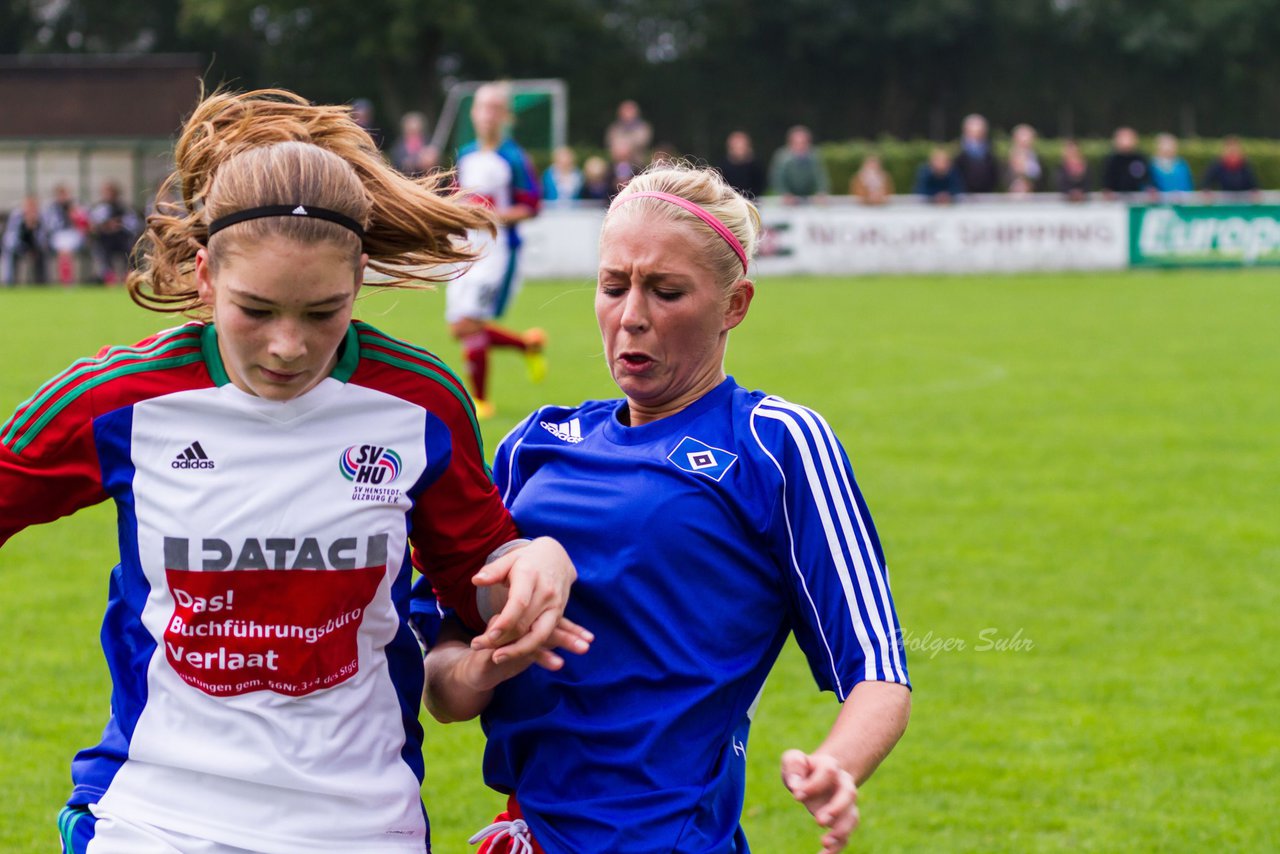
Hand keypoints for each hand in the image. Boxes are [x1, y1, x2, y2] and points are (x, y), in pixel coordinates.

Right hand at [457, 616, 593, 691]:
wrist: (477, 669)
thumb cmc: (507, 655)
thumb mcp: (529, 647)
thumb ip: (549, 638)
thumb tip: (576, 639)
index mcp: (524, 621)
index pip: (549, 621)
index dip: (570, 629)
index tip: (590, 638)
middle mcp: (515, 624)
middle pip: (543, 627)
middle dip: (566, 637)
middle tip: (587, 645)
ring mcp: (505, 635)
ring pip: (532, 636)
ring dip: (554, 646)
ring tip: (572, 656)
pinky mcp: (496, 648)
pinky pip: (518, 650)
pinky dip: (538, 656)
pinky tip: (556, 663)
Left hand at [471, 537, 575, 663]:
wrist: (558, 558)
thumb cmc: (528, 559)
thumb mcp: (510, 559)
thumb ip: (493, 570)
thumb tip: (476, 580)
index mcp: (530, 576)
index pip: (519, 603)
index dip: (505, 622)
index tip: (489, 636)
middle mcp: (546, 593)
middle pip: (526, 624)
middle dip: (502, 640)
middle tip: (477, 647)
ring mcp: (555, 606)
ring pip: (539, 636)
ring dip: (518, 650)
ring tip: (496, 658)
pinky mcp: (559, 616)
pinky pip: (545, 636)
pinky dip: (528, 647)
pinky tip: (511, 652)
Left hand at [781, 749, 858, 853]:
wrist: (818, 776)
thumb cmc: (803, 769)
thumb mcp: (794, 760)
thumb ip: (793, 764)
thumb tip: (795, 785)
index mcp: (830, 766)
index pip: (828, 772)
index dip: (813, 784)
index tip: (796, 796)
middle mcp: (843, 785)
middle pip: (849, 794)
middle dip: (836, 808)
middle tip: (819, 820)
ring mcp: (846, 805)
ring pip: (852, 817)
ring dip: (841, 830)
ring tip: (825, 842)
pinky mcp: (842, 821)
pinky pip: (845, 836)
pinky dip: (837, 847)